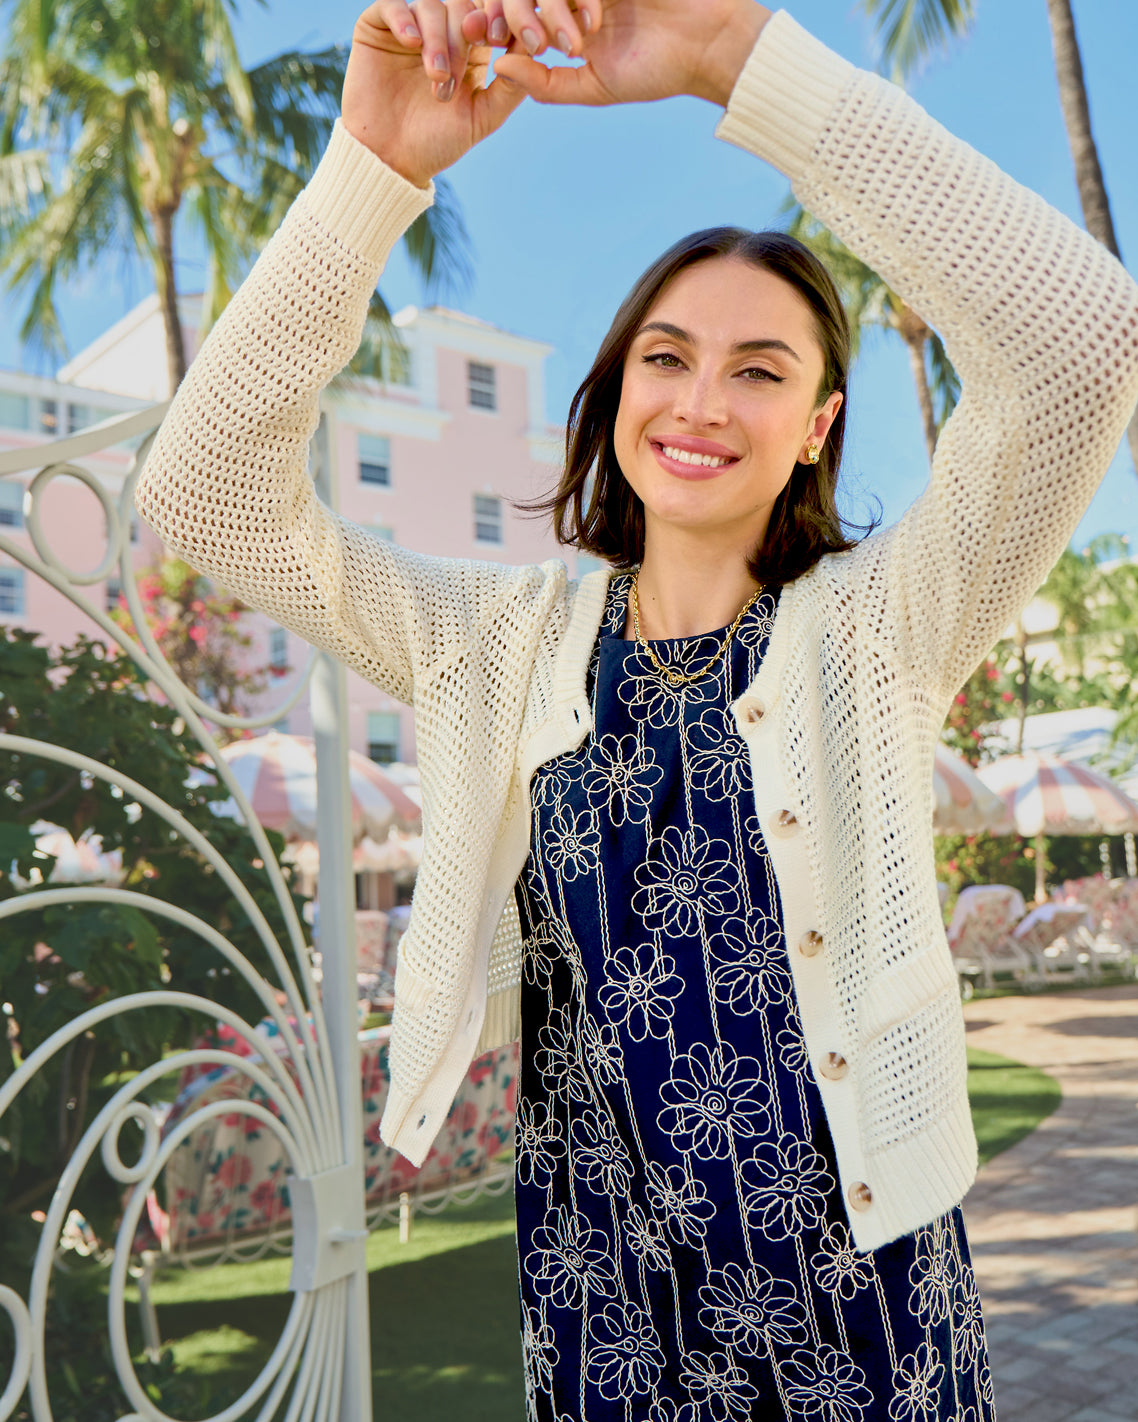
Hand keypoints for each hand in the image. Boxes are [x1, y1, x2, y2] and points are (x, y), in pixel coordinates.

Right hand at [342, 0, 525, 186]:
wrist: (389, 159)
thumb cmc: (437, 143)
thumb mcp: (483, 117)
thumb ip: (510, 87)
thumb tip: (533, 51)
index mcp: (471, 50)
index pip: (489, 15)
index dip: (497, 18)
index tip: (499, 38)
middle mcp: (442, 33)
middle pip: (462, 6)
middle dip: (464, 36)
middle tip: (456, 74)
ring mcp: (410, 28)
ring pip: (432, 6)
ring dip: (438, 39)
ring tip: (437, 76)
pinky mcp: (378, 27)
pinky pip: (393, 4)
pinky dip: (405, 19)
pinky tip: (411, 43)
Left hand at [489, 0, 771, 108]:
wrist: (708, 44)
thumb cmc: (658, 69)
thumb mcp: (595, 86)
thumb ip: (547, 82)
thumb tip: (499, 68)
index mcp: (566, 19)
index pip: (519, 13)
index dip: (495, 22)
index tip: (479, 37)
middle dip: (510, 10)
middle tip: (510, 35)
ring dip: (544, 7)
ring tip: (560, 41)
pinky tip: (589, 24)